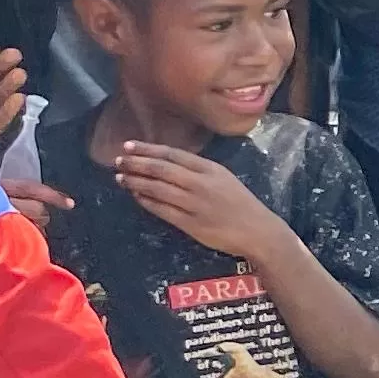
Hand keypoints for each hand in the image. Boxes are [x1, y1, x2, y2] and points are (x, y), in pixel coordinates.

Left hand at [106, 140, 281, 259]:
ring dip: (136, 181)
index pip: (173, 155)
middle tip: (119, 160)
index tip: (129, 145)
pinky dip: (147, 201)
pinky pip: (162, 210)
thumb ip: (199, 171)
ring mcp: (195, 204)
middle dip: (137, 163)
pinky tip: (136, 195)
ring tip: (121, 177)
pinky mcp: (191, 224)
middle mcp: (201, 184)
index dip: (148, 149)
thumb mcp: (224, 179)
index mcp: (211, 169)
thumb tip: (167, 163)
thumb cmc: (241, 204)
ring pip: (158, 189)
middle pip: (162, 169)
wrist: (259, 232)